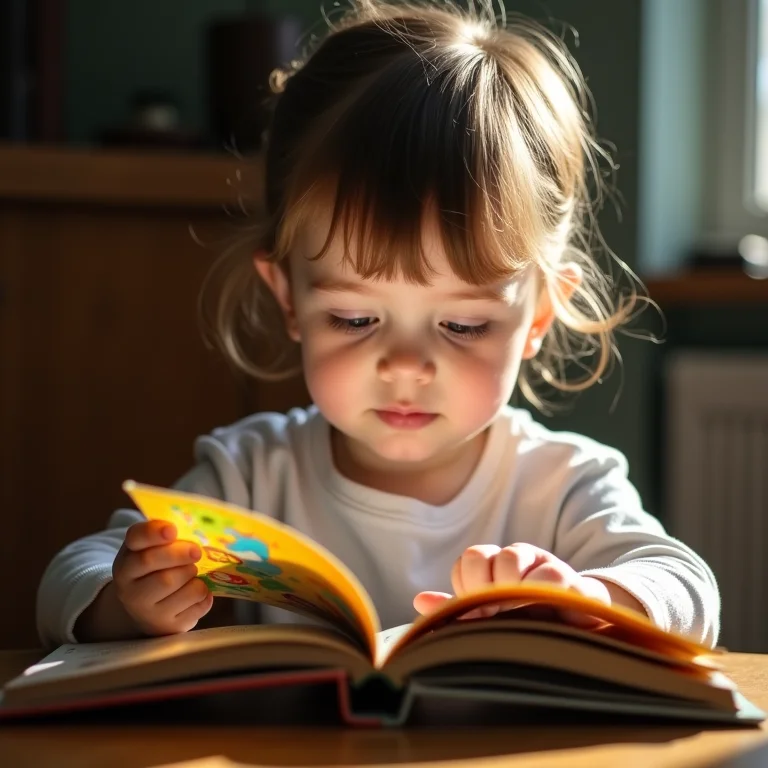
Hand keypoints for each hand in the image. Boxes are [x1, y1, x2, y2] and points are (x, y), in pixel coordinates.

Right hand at [112, 520, 213, 635]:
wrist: (152, 612)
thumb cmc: (158, 573)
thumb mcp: (153, 553)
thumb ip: (166, 538)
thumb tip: (191, 530)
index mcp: (126, 562)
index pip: (135, 539)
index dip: (153, 532)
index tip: (172, 530)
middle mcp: (129, 588)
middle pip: (150, 561)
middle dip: (178, 553)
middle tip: (196, 551)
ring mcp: (147, 611)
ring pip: (172, 582)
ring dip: (192, 574)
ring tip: (192, 573)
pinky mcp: (168, 626)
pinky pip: (195, 604)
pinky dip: (204, 593)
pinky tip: (198, 590)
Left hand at [413, 543, 611, 624]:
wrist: (583, 634)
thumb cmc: (530, 623)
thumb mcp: (492, 618)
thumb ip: (459, 610)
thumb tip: (420, 601)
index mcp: (495, 567)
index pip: (466, 562)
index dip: (466, 586)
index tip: (478, 610)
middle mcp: (516, 559)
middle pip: (478, 556)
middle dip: (481, 586)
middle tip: (495, 611)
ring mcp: (542, 564)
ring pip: (510, 558)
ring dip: (508, 587)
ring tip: (519, 610)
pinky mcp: (571, 579)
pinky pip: (549, 573)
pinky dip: (541, 591)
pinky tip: (543, 609)